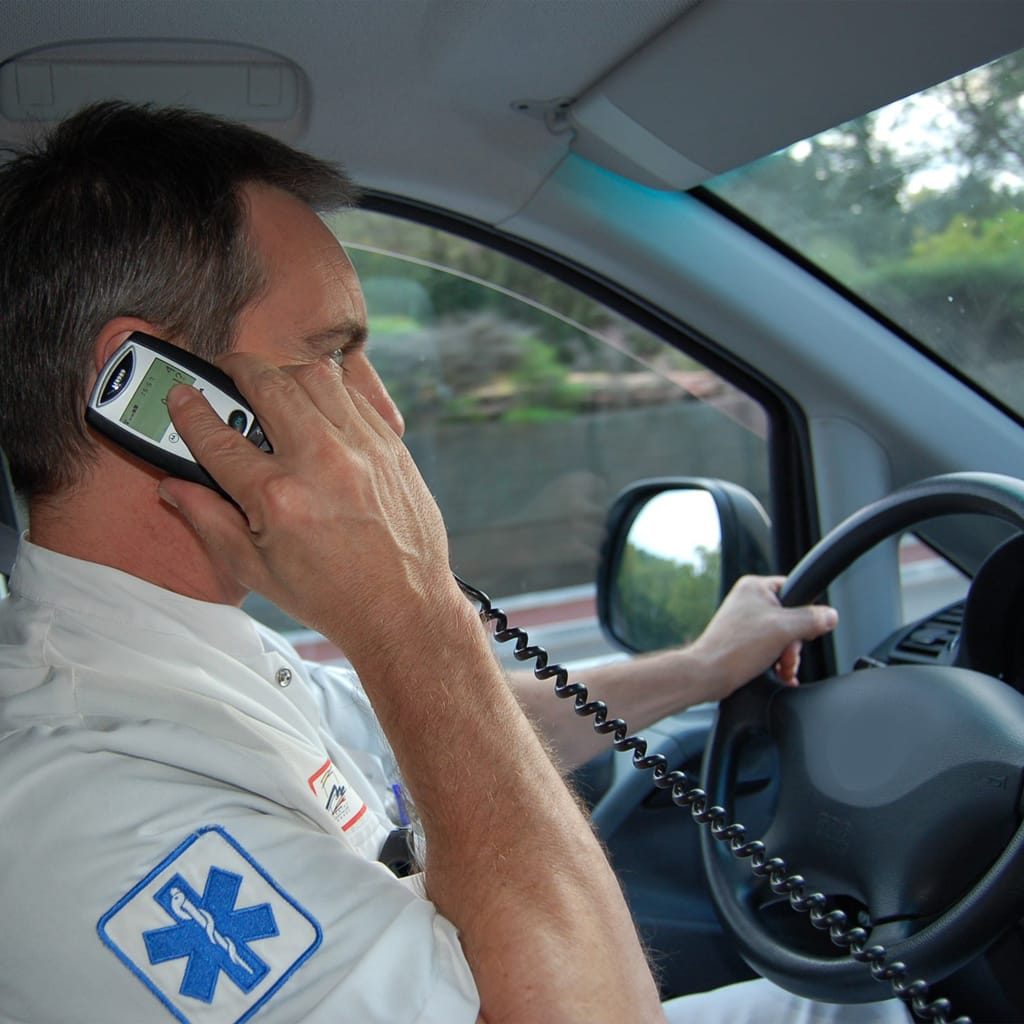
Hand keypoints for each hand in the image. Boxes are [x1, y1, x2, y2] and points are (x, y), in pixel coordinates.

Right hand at [157, 353, 465, 660]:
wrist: (403, 608)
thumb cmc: (331, 595)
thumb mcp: (255, 570)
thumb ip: (209, 520)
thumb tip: (172, 486)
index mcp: (279, 497)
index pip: (219, 438)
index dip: (191, 412)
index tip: (181, 396)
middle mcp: (321, 462)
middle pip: (268, 385)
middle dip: (238, 369)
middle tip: (228, 373)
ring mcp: (362, 449)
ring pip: (316, 377)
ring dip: (287, 375)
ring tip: (275, 389)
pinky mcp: (392, 447)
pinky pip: (356, 396)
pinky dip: (331, 393)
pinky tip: (319, 409)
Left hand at [687, 575, 837, 698]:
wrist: (709, 674)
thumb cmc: (737, 648)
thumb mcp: (784, 629)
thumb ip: (812, 620)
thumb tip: (831, 616)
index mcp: (755, 587)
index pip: (794, 590)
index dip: (805, 613)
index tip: (802, 630)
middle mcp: (748, 601)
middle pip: (791, 618)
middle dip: (794, 644)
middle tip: (787, 655)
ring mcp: (744, 621)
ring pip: (782, 637)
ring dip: (788, 657)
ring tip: (782, 668)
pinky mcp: (742, 641)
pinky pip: (770, 648)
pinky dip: (778, 663)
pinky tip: (782, 675)